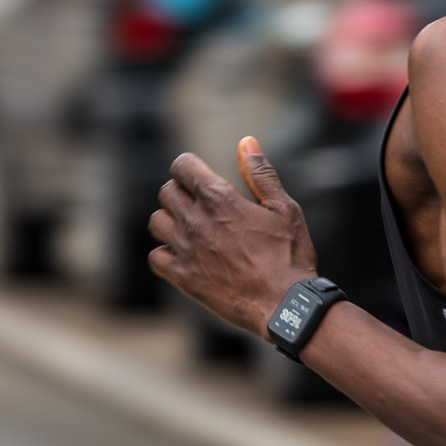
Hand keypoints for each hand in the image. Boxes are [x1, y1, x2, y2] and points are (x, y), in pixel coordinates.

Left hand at [148, 137, 318, 336]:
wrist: (285, 304)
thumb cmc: (289, 254)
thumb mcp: (284, 208)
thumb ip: (260, 174)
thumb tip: (246, 142)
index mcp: (219, 198)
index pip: (181, 166)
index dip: (189, 167)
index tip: (199, 176)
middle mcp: (195, 220)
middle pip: (167, 192)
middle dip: (181, 191)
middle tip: (201, 204)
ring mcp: (186, 250)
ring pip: (157, 222)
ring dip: (170, 220)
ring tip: (191, 228)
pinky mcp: (183, 278)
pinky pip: (156, 257)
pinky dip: (165, 253)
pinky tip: (185, 254)